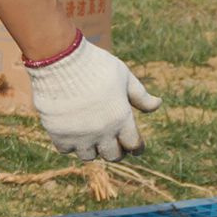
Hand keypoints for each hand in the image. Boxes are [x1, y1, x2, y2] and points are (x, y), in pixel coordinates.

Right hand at [27, 35, 159, 161]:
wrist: (61, 61)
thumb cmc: (96, 66)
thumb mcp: (124, 77)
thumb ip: (140, 95)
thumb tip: (158, 104)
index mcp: (122, 118)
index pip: (134, 145)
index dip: (136, 148)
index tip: (135, 148)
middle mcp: (102, 131)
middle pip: (112, 155)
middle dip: (115, 151)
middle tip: (113, 145)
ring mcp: (79, 134)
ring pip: (89, 156)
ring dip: (92, 149)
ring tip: (90, 139)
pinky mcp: (58, 133)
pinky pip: (66, 149)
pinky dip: (70, 145)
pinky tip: (71, 134)